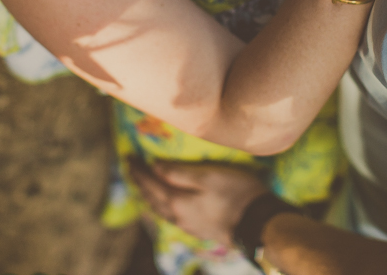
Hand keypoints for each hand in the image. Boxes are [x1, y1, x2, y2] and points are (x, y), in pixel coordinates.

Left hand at [128, 159, 269, 246]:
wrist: (258, 224)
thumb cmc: (236, 193)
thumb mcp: (208, 176)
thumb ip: (179, 172)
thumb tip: (154, 166)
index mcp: (176, 201)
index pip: (150, 183)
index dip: (138, 169)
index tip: (128, 156)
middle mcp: (177, 216)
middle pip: (151, 198)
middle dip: (139, 182)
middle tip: (131, 168)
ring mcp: (188, 225)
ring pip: (160, 209)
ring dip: (149, 195)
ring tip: (143, 184)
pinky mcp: (199, 229)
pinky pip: (171, 216)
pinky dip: (162, 205)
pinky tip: (167, 204)